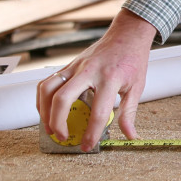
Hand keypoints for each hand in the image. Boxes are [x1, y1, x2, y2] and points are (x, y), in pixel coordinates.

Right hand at [36, 9, 155, 151]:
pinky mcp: (69, 64)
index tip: (87, 146)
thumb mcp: (137, 86)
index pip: (98, 111)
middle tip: (63, 138)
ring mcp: (76, 66)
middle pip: (63, 98)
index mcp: (111, 78)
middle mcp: (90, 71)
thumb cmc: (133, 59)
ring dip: (44, 111)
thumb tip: (129, 135)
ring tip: (50, 128)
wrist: (128, 33)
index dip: (91, 132)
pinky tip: (47, 111)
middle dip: (58, 123)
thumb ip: (129, 112)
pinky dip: (43, 98)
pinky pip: (48, 81)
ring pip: (49, 88)